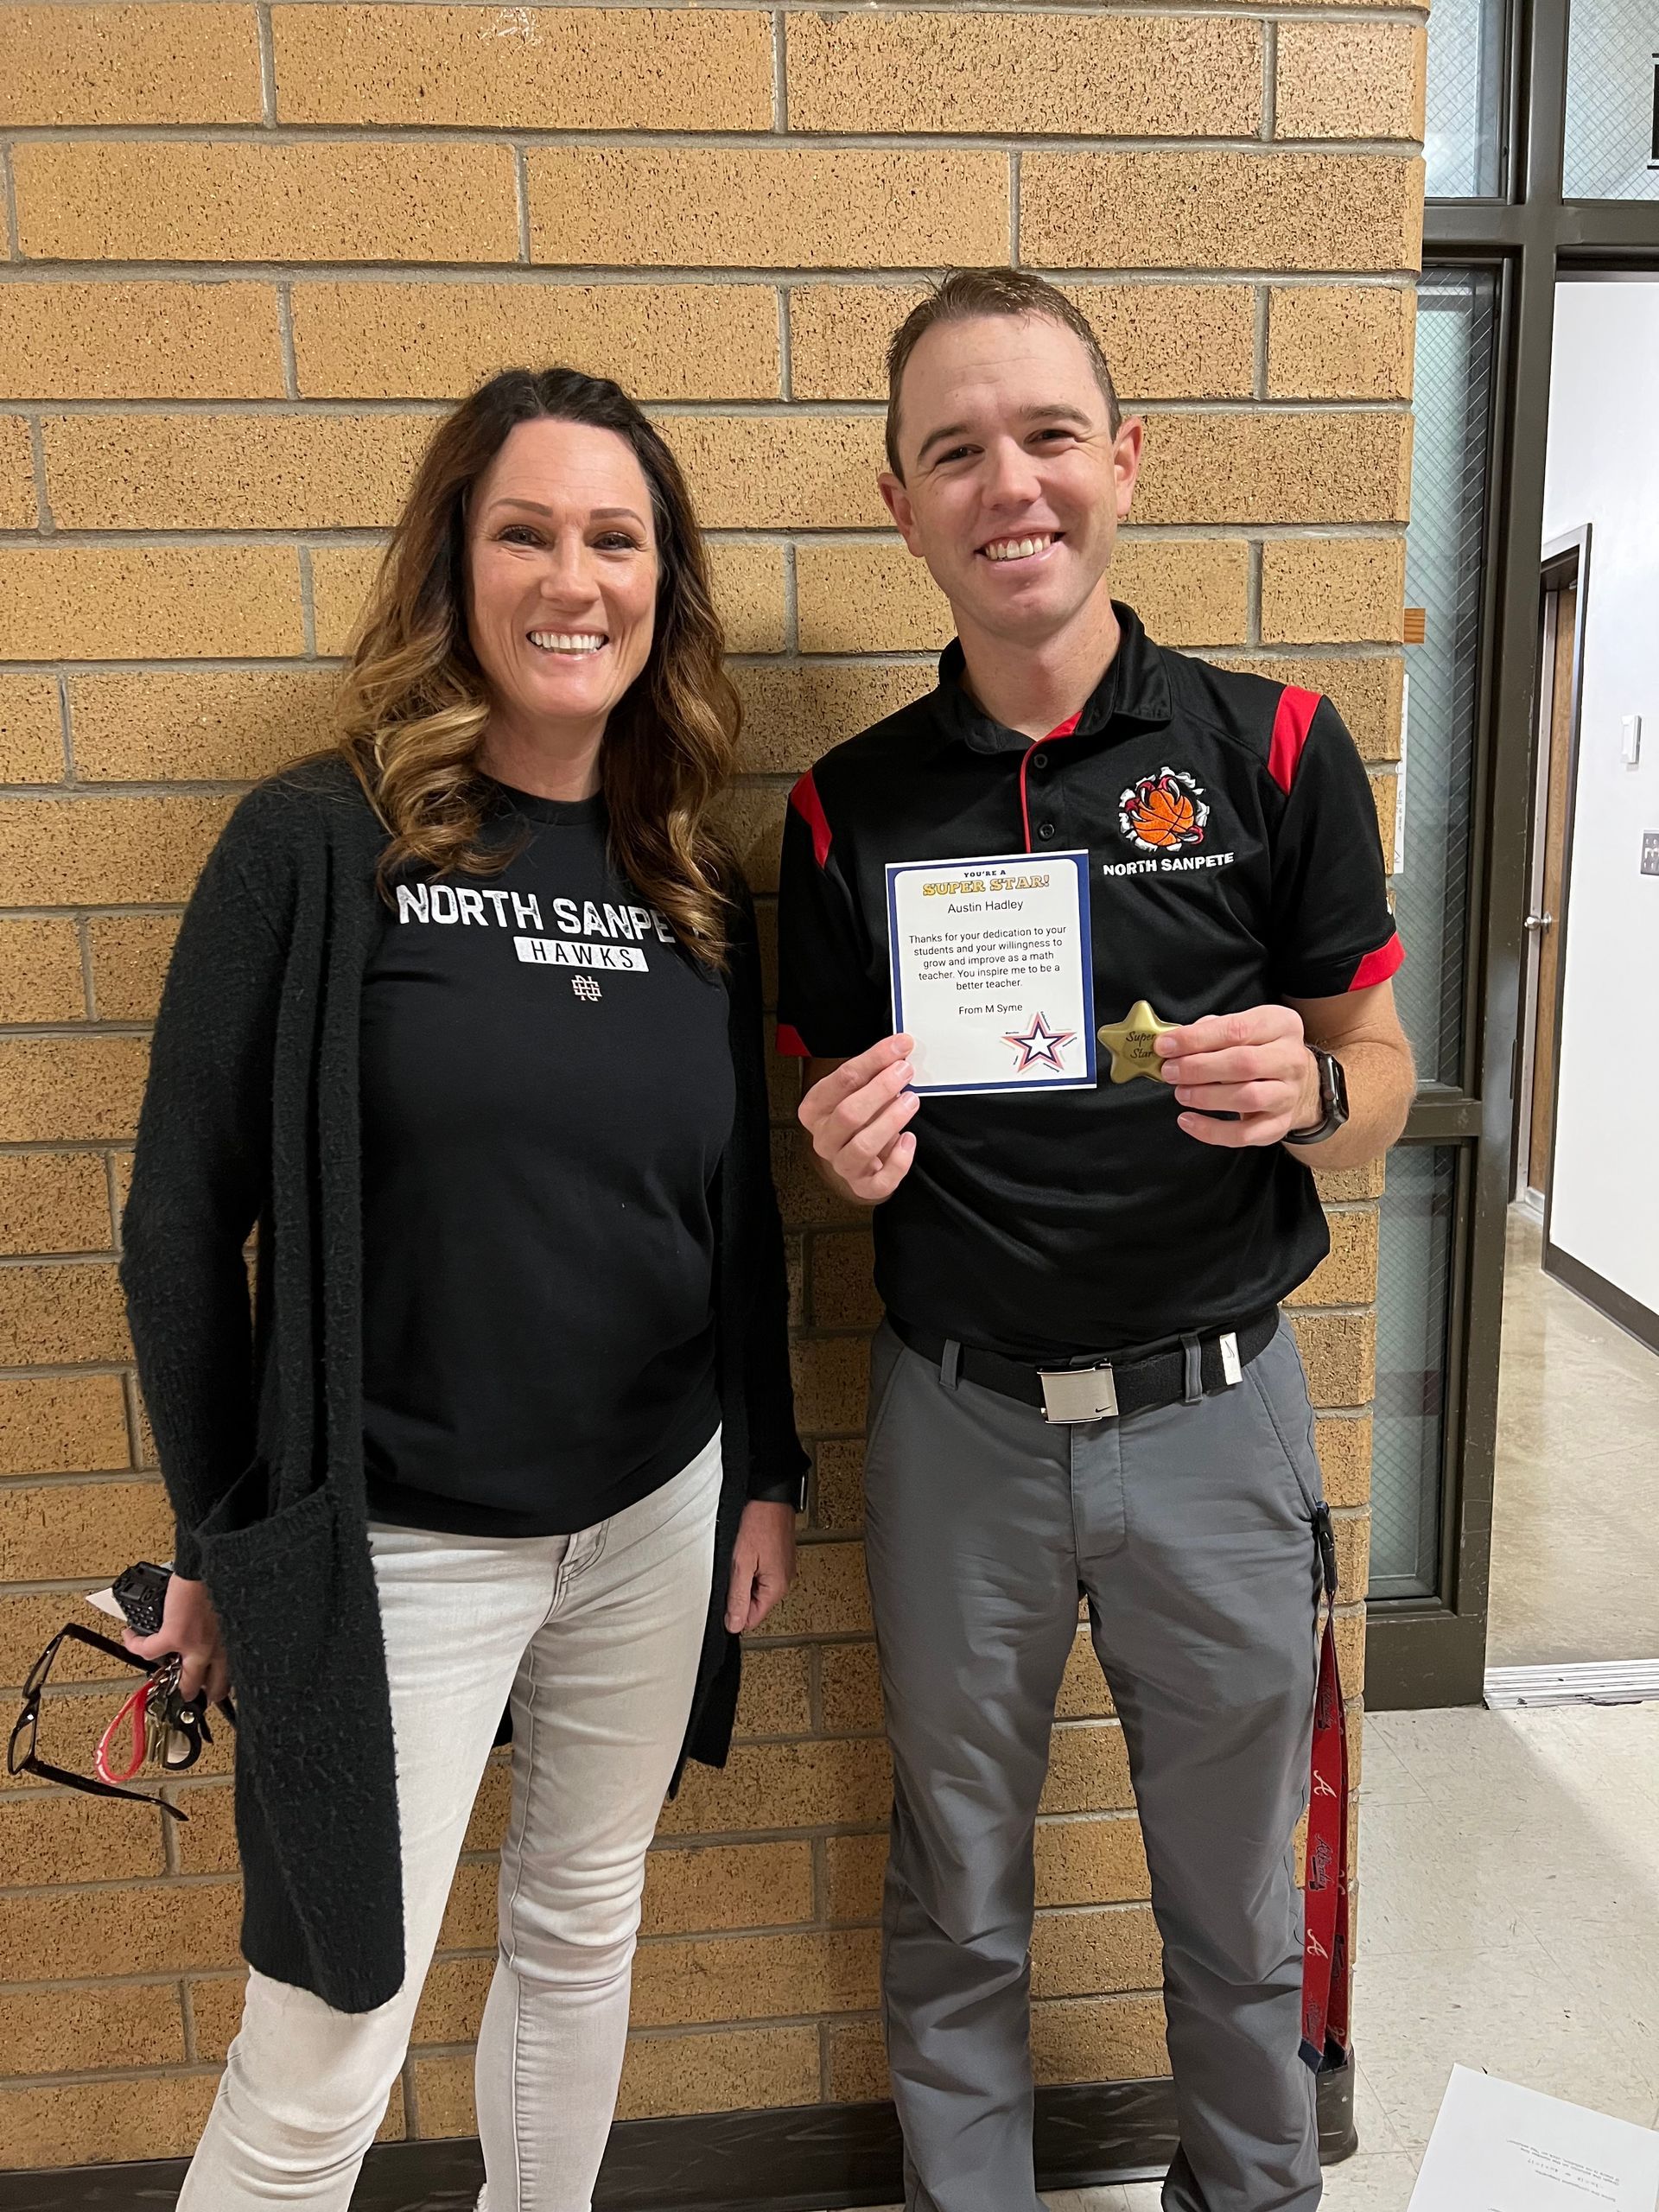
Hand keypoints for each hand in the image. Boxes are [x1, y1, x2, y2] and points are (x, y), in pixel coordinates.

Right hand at [124, 1574, 229, 1705]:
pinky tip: (131, 1637)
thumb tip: (220, 1620)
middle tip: (189, 1694)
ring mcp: (197, 1646)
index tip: (216, 1687)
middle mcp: (222, 1648)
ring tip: (158, 1673)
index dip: (223, 1685)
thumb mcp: (236, 1606)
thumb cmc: (228, 1574)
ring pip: (184, 1681)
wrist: (214, 1560)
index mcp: (239, 1641)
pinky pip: (148, 1651)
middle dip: (203, 1693)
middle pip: (215, 1689)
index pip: (235, 1674)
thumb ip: (229, 1621)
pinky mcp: (174, 1635)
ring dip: (169, 1679)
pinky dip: (136, 1645)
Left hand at [725, 1501, 796, 1633]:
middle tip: (733, 1571)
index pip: (752, 1619)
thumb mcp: (741, 1563)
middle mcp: (784, 1582)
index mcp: (776, 1587)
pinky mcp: (780, 1560)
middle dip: (739, 1593)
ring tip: (741, 1559)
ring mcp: (783, 1570)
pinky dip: (752, 1568)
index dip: (734, 1612)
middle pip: (754, 1605)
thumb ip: (737, 1596)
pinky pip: (763, 1575)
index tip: (725, 1596)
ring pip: (757, 1589)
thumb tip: (734, 1624)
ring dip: (745, 1579)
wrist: (771, 1498)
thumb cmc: (759, 1524)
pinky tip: (748, 1553)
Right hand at [799, 1035, 918, 1204]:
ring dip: (891, 1120)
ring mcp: (842, 1164)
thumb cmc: (859, 1118)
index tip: (900, 1045)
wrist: (860, 1159)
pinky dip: (899, 1160)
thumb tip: (901, 1046)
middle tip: (905, 1072)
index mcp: (814, 1110)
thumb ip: (875, 1070)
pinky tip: (909, 1139)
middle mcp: (823, 1138)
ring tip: (911, 1101)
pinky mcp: (863, 1186)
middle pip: (849, 1113)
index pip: (841, 1080)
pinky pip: (881, 1180)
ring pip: (863, 1146)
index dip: (874, 1060)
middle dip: (880, 1089)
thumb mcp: (860, 1090)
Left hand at [1154, 1005, 1321, 1149]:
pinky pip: (1244, 1134)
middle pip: (1243, 1064)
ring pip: (1247, 1098)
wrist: (1301, 1083)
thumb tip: (1174, 1041)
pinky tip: (1187, 1120)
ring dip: (1206, 1097)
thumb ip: (1212, 1029)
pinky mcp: (1279, 1125)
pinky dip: (1211, 1131)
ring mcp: (1288, 1095)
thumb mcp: (1245, 1027)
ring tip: (1181, 1093)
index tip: (1165, 1046)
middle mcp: (1290, 1059)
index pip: (1237, 1029)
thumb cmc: (1259, 1050)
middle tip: (1170, 1071)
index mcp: (1281, 1025)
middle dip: (1198, 1068)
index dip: (1196, 1039)